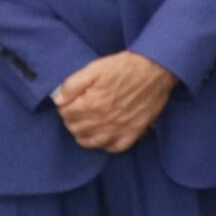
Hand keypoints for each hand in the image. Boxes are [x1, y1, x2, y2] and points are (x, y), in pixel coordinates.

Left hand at [52, 50, 177, 152]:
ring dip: (85, 135)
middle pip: (76, 129)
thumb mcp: (95, 68)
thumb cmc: (125, 67)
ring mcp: (119, 128)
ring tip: (87, 124)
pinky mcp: (134, 132)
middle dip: (72, 120)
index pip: (66, 114)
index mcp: (92, 103)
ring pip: (91, 142)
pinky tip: (105, 134)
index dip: (65, 107)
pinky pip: (115, 148)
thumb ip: (72, 84)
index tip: (70, 102)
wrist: (156, 69)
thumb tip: (58, 100)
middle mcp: (104, 120)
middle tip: (78, 111)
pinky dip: (107, 144)